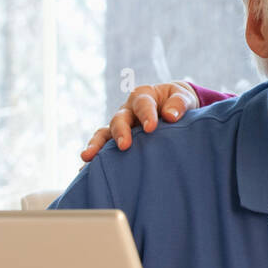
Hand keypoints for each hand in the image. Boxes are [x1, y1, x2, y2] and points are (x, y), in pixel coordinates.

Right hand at [80, 81, 197, 162]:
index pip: (143, 104)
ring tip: (87, 156)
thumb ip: (179, 103)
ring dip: (97, 145)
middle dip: (121, 132)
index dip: (146, 115)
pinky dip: (95, 158)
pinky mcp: (117, 141)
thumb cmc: (178, 102)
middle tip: (124, 146)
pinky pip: (103, 148)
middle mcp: (128, 110)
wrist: (173, 107)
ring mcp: (121, 126)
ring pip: (105, 133)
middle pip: (120, 119)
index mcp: (144, 96)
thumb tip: (171, 116)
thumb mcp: (183, 97)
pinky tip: (84, 171)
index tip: (151, 128)